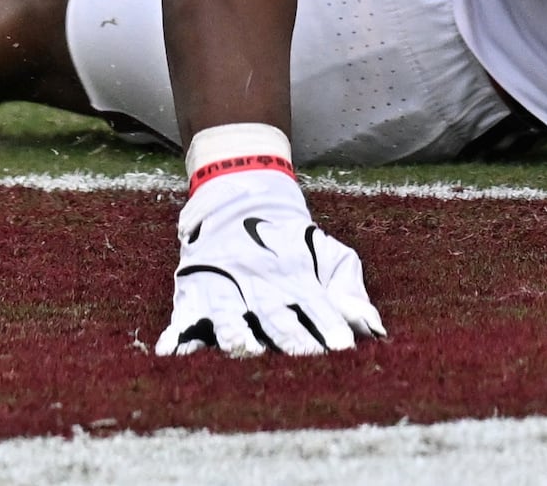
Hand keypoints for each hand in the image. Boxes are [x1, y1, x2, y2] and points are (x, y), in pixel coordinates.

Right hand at [155, 169, 383, 358]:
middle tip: (306, 357)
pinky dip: (175, 335)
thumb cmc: (291, 237)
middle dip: (291, 337)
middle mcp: (259, 281)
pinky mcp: (194, 289)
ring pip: (229, 315)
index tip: (344, 346)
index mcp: (295, 273)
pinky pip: (183, 315)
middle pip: (275, 314)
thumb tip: (374, 327)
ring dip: (237, 334)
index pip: (316, 304)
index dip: (329, 324)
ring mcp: (225, 284)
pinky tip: (171, 352)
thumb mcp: (326, 251)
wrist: (239, 189)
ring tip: (247, 349)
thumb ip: (348, 287)